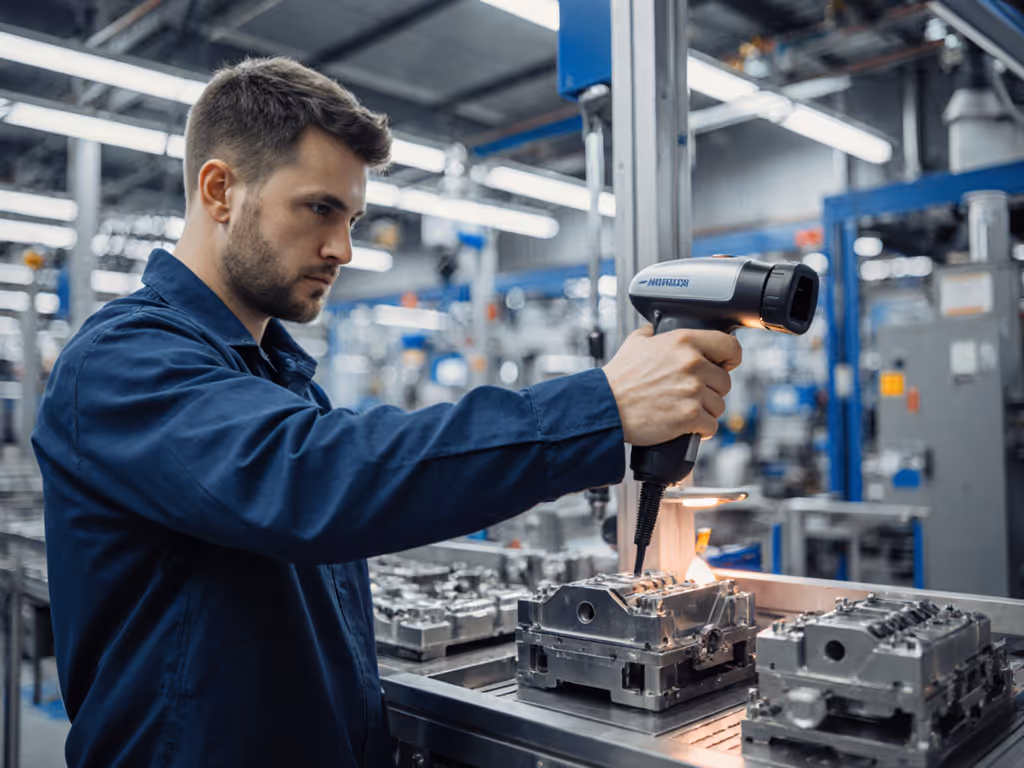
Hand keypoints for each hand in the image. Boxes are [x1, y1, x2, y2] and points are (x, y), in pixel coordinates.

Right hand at [602, 325, 741, 446]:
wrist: (605, 406)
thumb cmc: (618, 378)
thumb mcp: (634, 344)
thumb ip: (650, 334)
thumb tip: (653, 331)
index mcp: (684, 341)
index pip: (729, 346)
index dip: (729, 359)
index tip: (724, 365)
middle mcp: (692, 363)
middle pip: (725, 381)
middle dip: (711, 390)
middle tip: (691, 395)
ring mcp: (693, 390)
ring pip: (718, 405)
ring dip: (705, 411)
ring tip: (684, 411)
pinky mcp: (690, 416)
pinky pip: (711, 426)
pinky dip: (701, 430)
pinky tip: (686, 426)